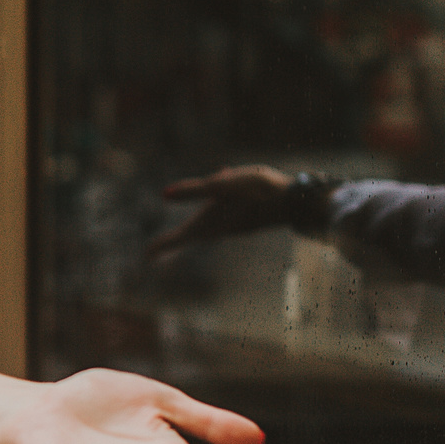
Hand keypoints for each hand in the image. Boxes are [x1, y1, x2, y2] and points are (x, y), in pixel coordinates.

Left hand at [150, 165, 296, 256]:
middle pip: (189, 238)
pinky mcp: (243, 219)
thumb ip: (195, 190)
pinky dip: (205, 221)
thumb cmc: (260, 191)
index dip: (162, 247)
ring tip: (173, 240)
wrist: (297, 201)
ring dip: (187, 235)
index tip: (147, 258)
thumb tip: (164, 195)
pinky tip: (212, 202)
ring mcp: (232, 225)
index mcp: (210, 224)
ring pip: (203, 230)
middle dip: (171, 244)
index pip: (180, 238)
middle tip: (153, 255)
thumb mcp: (225, 185)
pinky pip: (217, 222)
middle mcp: (220, 229)